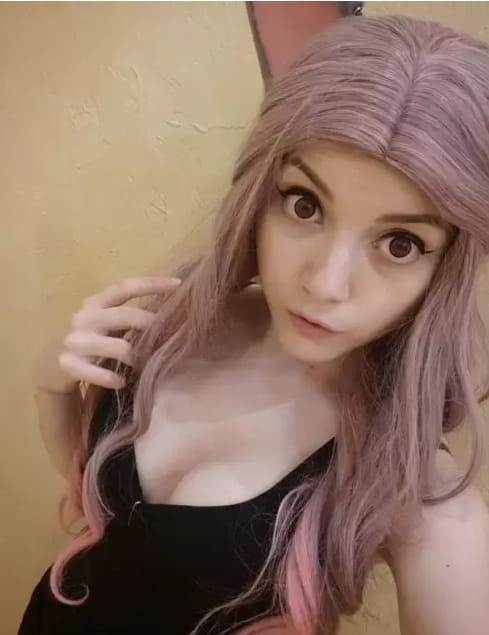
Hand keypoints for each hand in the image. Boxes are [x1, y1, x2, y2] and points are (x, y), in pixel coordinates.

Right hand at [34, 276, 180, 392]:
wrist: (52, 364)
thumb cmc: (92, 339)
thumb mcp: (107, 322)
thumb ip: (131, 315)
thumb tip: (172, 314)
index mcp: (96, 302)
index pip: (125, 287)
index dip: (152, 284)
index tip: (178, 285)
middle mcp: (85, 317)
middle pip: (124, 315)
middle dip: (150, 324)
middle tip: (168, 335)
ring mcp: (75, 341)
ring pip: (117, 347)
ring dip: (137, 356)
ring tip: (146, 363)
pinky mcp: (68, 364)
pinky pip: (97, 372)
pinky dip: (112, 378)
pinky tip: (121, 381)